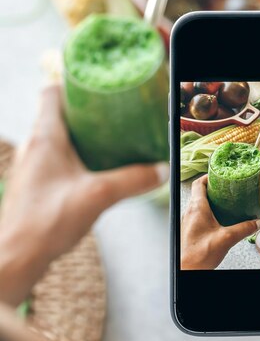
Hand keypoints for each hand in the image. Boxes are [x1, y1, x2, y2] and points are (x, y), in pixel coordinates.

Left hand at [0, 85, 168, 304]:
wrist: (16, 256)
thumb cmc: (45, 221)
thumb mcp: (98, 196)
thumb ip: (132, 180)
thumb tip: (161, 169)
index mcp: (45, 137)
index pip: (51, 92)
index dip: (73, 84)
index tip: (98, 87)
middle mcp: (35, 146)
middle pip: (57, 113)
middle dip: (85, 111)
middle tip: (113, 114)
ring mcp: (34, 166)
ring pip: (57, 137)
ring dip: (81, 136)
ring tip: (110, 140)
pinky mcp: (37, 184)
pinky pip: (57, 159)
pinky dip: (76, 157)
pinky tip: (95, 170)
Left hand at [181, 175, 259, 269]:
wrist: (187, 271)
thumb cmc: (198, 255)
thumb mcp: (227, 239)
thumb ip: (244, 228)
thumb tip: (257, 222)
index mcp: (197, 208)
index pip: (200, 183)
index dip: (210, 176)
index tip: (221, 175)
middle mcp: (190, 212)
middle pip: (200, 192)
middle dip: (214, 188)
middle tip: (227, 188)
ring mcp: (188, 221)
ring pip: (198, 204)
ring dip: (211, 201)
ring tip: (226, 203)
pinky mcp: (189, 231)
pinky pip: (198, 215)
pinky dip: (208, 213)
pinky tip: (219, 221)